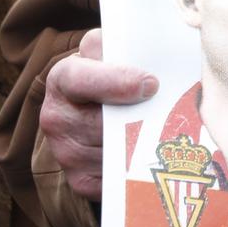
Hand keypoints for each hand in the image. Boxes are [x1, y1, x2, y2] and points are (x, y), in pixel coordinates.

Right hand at [42, 29, 157, 200]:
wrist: (93, 107)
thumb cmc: (110, 73)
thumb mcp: (110, 49)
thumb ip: (122, 45)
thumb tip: (150, 64)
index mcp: (63, 78)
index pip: (82, 79)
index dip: (116, 82)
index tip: (151, 84)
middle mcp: (56, 117)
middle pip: (104, 123)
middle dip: (139, 118)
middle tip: (171, 111)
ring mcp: (65, 152)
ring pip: (116, 151)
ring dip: (142, 144)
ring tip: (165, 130)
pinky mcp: (80, 180)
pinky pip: (116, 178)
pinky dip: (137, 169)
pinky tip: (152, 153)